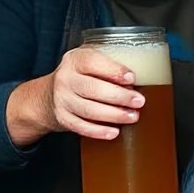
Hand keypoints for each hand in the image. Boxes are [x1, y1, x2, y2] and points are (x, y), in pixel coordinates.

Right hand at [7, 47, 145, 146]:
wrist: (48, 96)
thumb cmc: (78, 77)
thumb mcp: (87, 61)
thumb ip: (108, 64)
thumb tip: (145, 75)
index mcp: (74, 60)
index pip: (92, 62)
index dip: (113, 70)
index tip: (131, 77)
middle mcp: (65, 79)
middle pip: (92, 88)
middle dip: (119, 96)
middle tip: (139, 101)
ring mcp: (62, 100)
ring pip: (88, 109)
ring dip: (113, 115)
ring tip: (132, 116)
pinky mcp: (62, 118)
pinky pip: (81, 127)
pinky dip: (99, 131)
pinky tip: (114, 132)